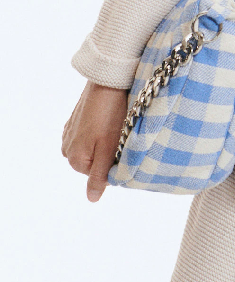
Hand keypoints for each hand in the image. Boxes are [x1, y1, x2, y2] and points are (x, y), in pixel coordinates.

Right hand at [61, 82, 128, 201]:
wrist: (107, 81)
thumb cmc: (111, 116)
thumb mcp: (109, 149)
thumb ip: (100, 176)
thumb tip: (92, 199)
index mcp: (74, 159)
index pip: (99, 175)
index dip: (114, 163)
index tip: (121, 147)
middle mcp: (66, 148)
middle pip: (94, 161)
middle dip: (107, 152)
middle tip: (119, 135)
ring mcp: (69, 133)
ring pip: (92, 148)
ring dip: (104, 141)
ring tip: (115, 125)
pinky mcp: (74, 120)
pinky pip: (89, 134)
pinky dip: (99, 130)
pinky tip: (107, 118)